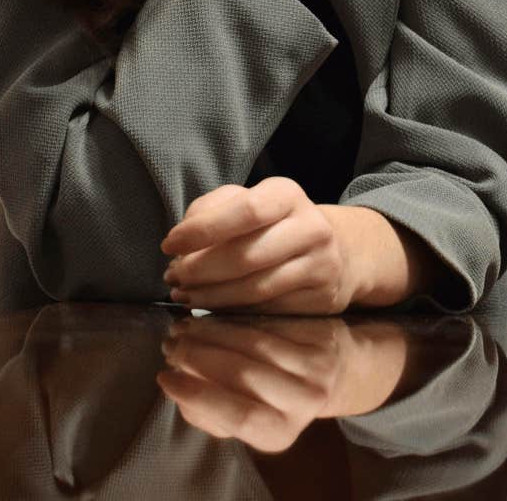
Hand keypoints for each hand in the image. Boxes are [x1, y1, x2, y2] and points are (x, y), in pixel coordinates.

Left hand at [160, 178, 354, 314]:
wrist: (337, 251)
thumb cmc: (275, 224)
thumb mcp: (248, 202)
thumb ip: (212, 211)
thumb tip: (181, 242)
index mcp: (287, 194)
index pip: (244, 210)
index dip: (203, 230)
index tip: (169, 244)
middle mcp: (310, 227)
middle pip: (247, 255)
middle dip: (200, 269)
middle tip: (173, 276)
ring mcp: (320, 265)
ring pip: (255, 288)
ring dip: (212, 295)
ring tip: (184, 294)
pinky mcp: (320, 300)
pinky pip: (267, 310)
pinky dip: (233, 311)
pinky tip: (211, 307)